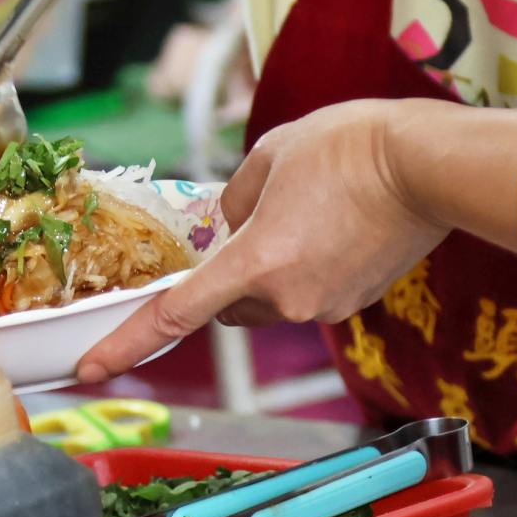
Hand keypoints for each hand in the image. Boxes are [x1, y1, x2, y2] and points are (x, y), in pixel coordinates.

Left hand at [77, 100, 451, 381]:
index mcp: (254, 262)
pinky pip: (305, 294)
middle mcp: (286, 299)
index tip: (90, 368)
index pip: (174, 314)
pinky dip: (303, 269)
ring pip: (267, 300)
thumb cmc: (348, 147)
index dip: (126, 344)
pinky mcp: (353, 304)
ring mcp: (323, 306)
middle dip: (224, 274)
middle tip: (252, 221)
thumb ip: (234, 201)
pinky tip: (330, 225)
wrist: (427, 165)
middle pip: (225, 304)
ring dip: (266, 270)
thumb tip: (229, 229)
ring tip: (304, 212)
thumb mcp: (268, 154)